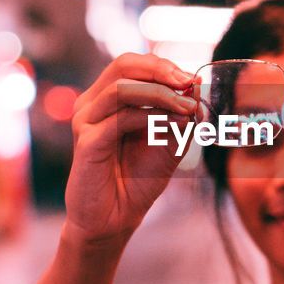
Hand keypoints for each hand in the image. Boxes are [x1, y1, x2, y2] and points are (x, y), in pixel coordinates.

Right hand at [64, 53, 197, 243]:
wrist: (116, 219)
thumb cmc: (137, 179)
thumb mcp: (169, 141)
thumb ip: (180, 115)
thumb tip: (198, 86)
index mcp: (107, 98)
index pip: (132, 64)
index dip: (163, 66)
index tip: (192, 80)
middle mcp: (92, 104)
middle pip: (124, 65)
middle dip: (161, 71)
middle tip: (189, 84)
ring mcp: (86, 121)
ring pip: (122, 88)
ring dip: (161, 94)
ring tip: (187, 107)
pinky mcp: (87, 143)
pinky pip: (121, 119)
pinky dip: (151, 117)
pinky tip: (173, 124)